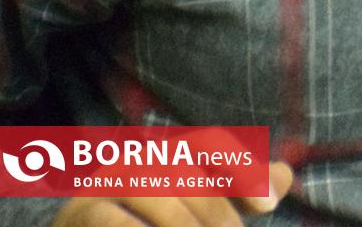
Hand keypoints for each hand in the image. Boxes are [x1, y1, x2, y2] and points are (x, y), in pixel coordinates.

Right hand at [52, 162, 291, 226]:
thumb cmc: (158, 225)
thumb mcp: (204, 210)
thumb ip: (242, 189)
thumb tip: (285, 175)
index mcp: (169, 154)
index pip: (209, 142)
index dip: (241, 168)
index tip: (268, 207)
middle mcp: (137, 159)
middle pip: (181, 167)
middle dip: (214, 208)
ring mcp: (102, 184)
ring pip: (148, 186)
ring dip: (181, 220)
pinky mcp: (76, 214)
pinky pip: (106, 216)